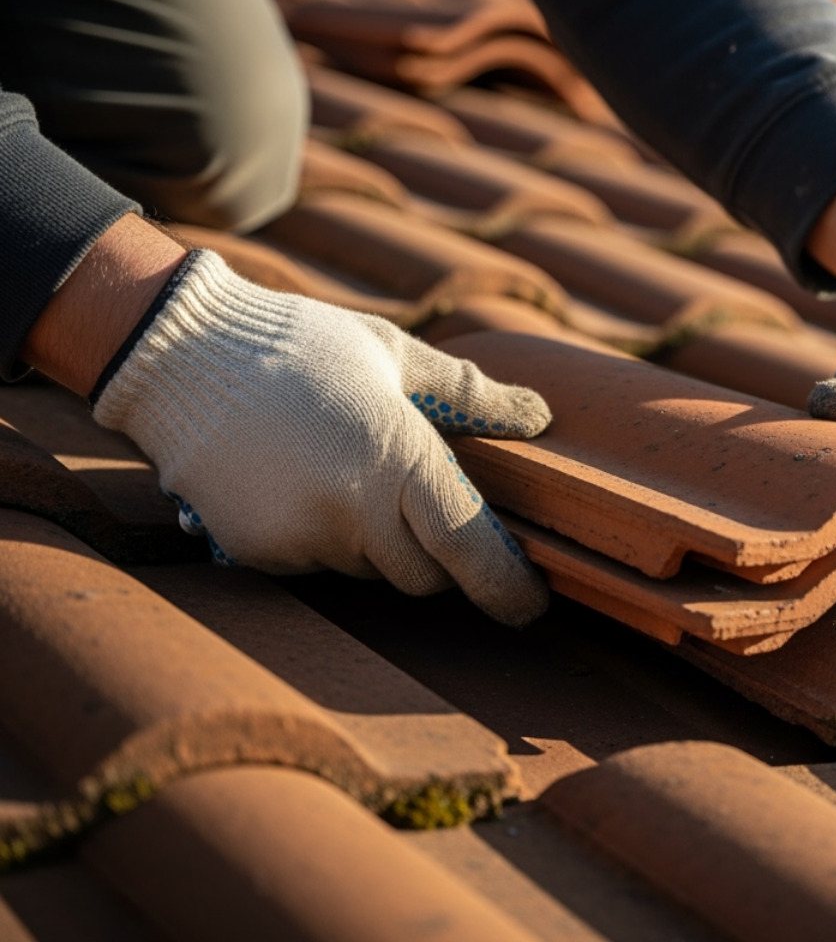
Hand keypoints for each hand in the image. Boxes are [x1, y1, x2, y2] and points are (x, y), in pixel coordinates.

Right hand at [91, 250, 552, 625]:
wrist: (181, 353)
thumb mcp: (396, 354)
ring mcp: (303, 535)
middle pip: (424, 576)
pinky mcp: (259, 551)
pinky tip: (302, 484)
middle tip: (422, 506)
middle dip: (437, 556)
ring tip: (345, 471)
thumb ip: (472, 395)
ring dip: (378, 543)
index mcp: (402, 458)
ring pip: (370, 571)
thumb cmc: (302, 345)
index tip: (531, 605)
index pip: (471, 549)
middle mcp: (355, 509)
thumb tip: (538, 415)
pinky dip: (324, 540)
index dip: (507, 587)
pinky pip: (317, 566)